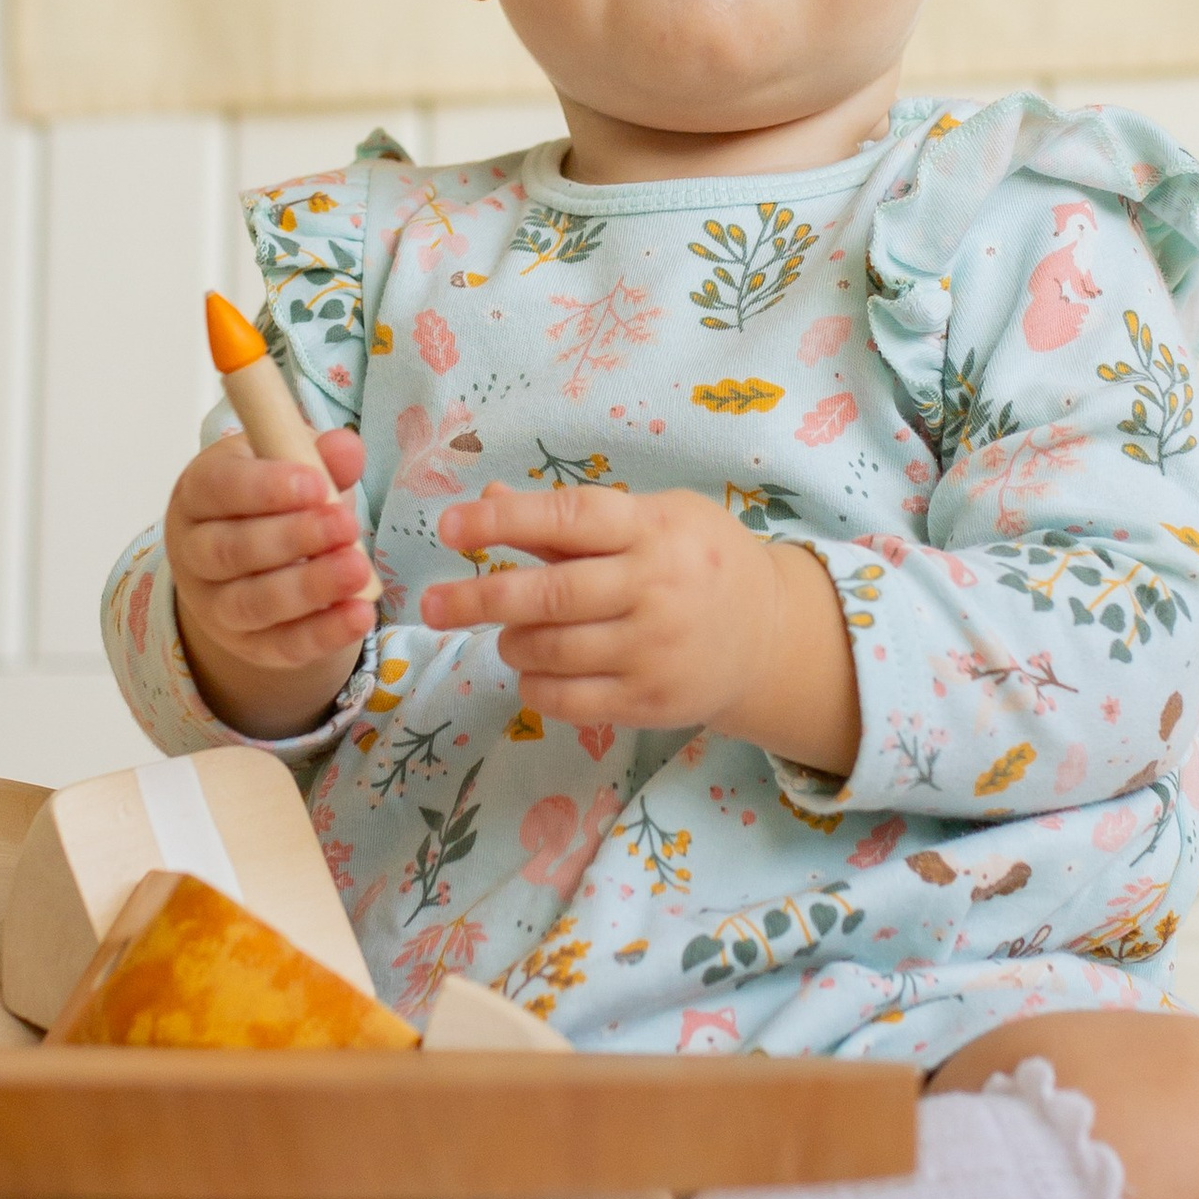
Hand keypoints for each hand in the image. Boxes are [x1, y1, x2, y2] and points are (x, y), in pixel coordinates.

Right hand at [165, 429, 374, 736]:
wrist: (260, 558)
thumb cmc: (275, 498)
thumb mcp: (291, 465)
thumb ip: (319, 456)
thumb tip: (346, 447)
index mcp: (199, 492)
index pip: (219, 488)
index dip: (265, 488)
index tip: (316, 485)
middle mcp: (194, 552)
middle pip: (230, 551)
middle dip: (291, 538)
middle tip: (346, 525)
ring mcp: (214, 605)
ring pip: (251, 604)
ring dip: (307, 588)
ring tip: (358, 570)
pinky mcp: (246, 645)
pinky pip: (280, 646)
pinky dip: (321, 634)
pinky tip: (358, 615)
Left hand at [423, 484, 858, 774]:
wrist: (769, 635)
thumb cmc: (697, 561)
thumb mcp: (651, 518)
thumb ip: (571, 519)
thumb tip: (488, 496)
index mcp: (652, 529)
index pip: (568, 518)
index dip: (503, 521)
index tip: (449, 528)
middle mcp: (655, 587)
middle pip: (550, 595)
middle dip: (478, 598)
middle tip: (429, 606)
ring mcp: (654, 649)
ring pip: (552, 650)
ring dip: (510, 642)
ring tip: (508, 634)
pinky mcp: (651, 701)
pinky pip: (569, 700)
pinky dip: (534, 686)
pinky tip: (534, 670)